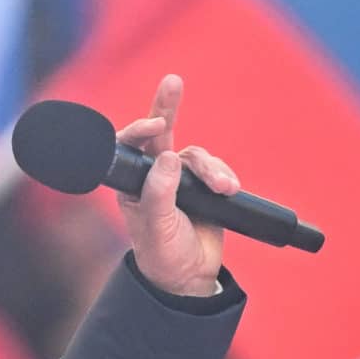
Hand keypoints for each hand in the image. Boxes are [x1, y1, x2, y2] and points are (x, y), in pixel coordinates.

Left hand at [114, 75, 233, 297]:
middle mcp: (153, 175)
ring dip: (212, 168)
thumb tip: (168, 157)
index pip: (130, 146)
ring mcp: (179, 178)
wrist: (189, 276)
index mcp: (132, 183)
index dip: (140, 130)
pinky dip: (223, 176)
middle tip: (173, 81)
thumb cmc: (162, 254)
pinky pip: (215, 169)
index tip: (155, 124)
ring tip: (224, 189)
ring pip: (196, 156)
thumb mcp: (156, 227)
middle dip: (167, 105)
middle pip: (159, 131)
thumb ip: (160, 193)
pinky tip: (229, 190)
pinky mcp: (203, 185)